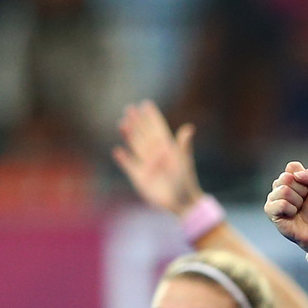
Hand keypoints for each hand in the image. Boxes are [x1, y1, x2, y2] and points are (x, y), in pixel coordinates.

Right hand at [113, 100, 203, 215]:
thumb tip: (189, 128)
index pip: (157, 128)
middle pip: (144, 134)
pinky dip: (124, 159)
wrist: (181, 203)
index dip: (151, 117)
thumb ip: (183, 145)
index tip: (146, 104)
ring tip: (122, 123)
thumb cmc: (186, 181)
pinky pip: (129, 166)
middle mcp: (156, 154)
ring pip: (136, 146)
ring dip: (129, 135)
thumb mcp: (184, 162)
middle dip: (137, 122)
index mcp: (167, 148)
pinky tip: (118, 151)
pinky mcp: (140, 178)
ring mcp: (147, 165)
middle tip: (129, 108)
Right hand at [264, 163, 307, 251]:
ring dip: (297, 202)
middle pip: (287, 178)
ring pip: (284, 191)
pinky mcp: (270, 210)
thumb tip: (296, 175)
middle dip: (302, 191)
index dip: (305, 179)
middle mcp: (279, 185)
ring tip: (298, 209)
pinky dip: (291, 210)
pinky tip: (292, 215)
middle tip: (304, 201)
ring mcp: (273, 198)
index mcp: (290, 177)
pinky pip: (280, 204)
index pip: (292, 167)